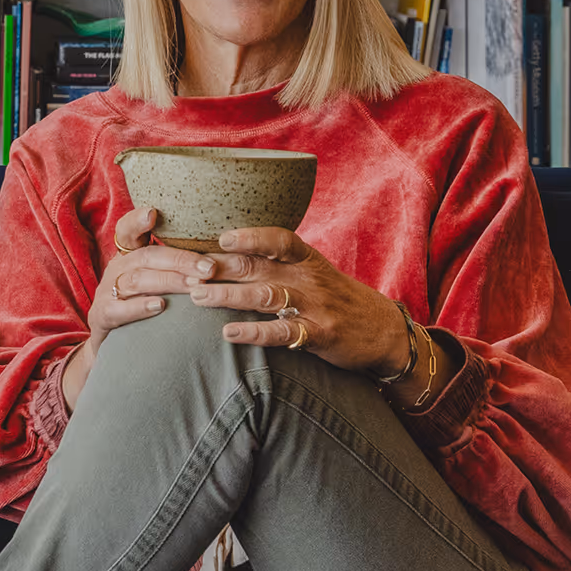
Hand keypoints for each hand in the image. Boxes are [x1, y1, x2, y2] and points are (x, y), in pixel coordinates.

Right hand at [65, 209, 211, 406]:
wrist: (117, 346)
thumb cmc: (145, 307)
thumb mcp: (156, 281)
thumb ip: (177, 266)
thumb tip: (221, 254)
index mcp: (128, 256)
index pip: (127, 231)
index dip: (137, 220)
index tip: (153, 212)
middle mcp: (116, 269)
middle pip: (145, 257)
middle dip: (180, 260)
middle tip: (209, 268)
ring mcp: (107, 293)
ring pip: (136, 280)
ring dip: (168, 282)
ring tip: (195, 287)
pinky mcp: (102, 317)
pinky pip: (119, 309)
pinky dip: (139, 307)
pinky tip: (159, 306)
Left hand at [182, 227, 412, 377]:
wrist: (383, 331)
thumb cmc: (337, 299)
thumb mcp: (313, 273)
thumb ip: (277, 264)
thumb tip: (225, 255)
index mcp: (306, 258)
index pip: (278, 238)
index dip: (249, 236)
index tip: (219, 237)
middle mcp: (308, 277)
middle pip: (259, 267)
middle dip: (220, 267)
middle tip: (186, 271)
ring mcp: (315, 305)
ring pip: (265, 296)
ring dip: (228, 296)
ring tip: (198, 298)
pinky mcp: (320, 334)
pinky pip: (283, 332)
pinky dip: (254, 332)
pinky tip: (228, 332)